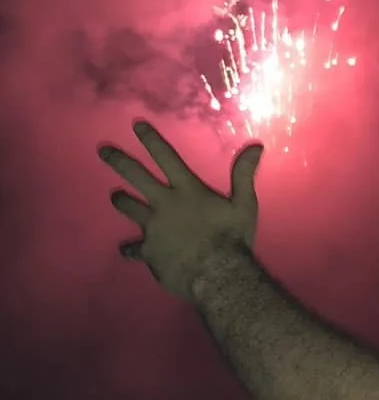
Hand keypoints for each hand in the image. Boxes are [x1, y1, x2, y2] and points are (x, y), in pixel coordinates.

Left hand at [99, 121, 263, 300]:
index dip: (151, 140)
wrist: (215, 273)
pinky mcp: (149, 251)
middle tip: (103, 151)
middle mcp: (165, 204)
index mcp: (187, 191)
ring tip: (114, 197)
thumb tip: (256, 147)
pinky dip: (131, 250)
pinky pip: (134, 249)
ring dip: (121, 201)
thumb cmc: (232, 238)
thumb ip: (244, 176)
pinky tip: (126, 251)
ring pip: (130, 208)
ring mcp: (153, 228)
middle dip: (119, 162)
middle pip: (137, 177)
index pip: (167, 158)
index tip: (135, 126)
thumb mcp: (245, 205)